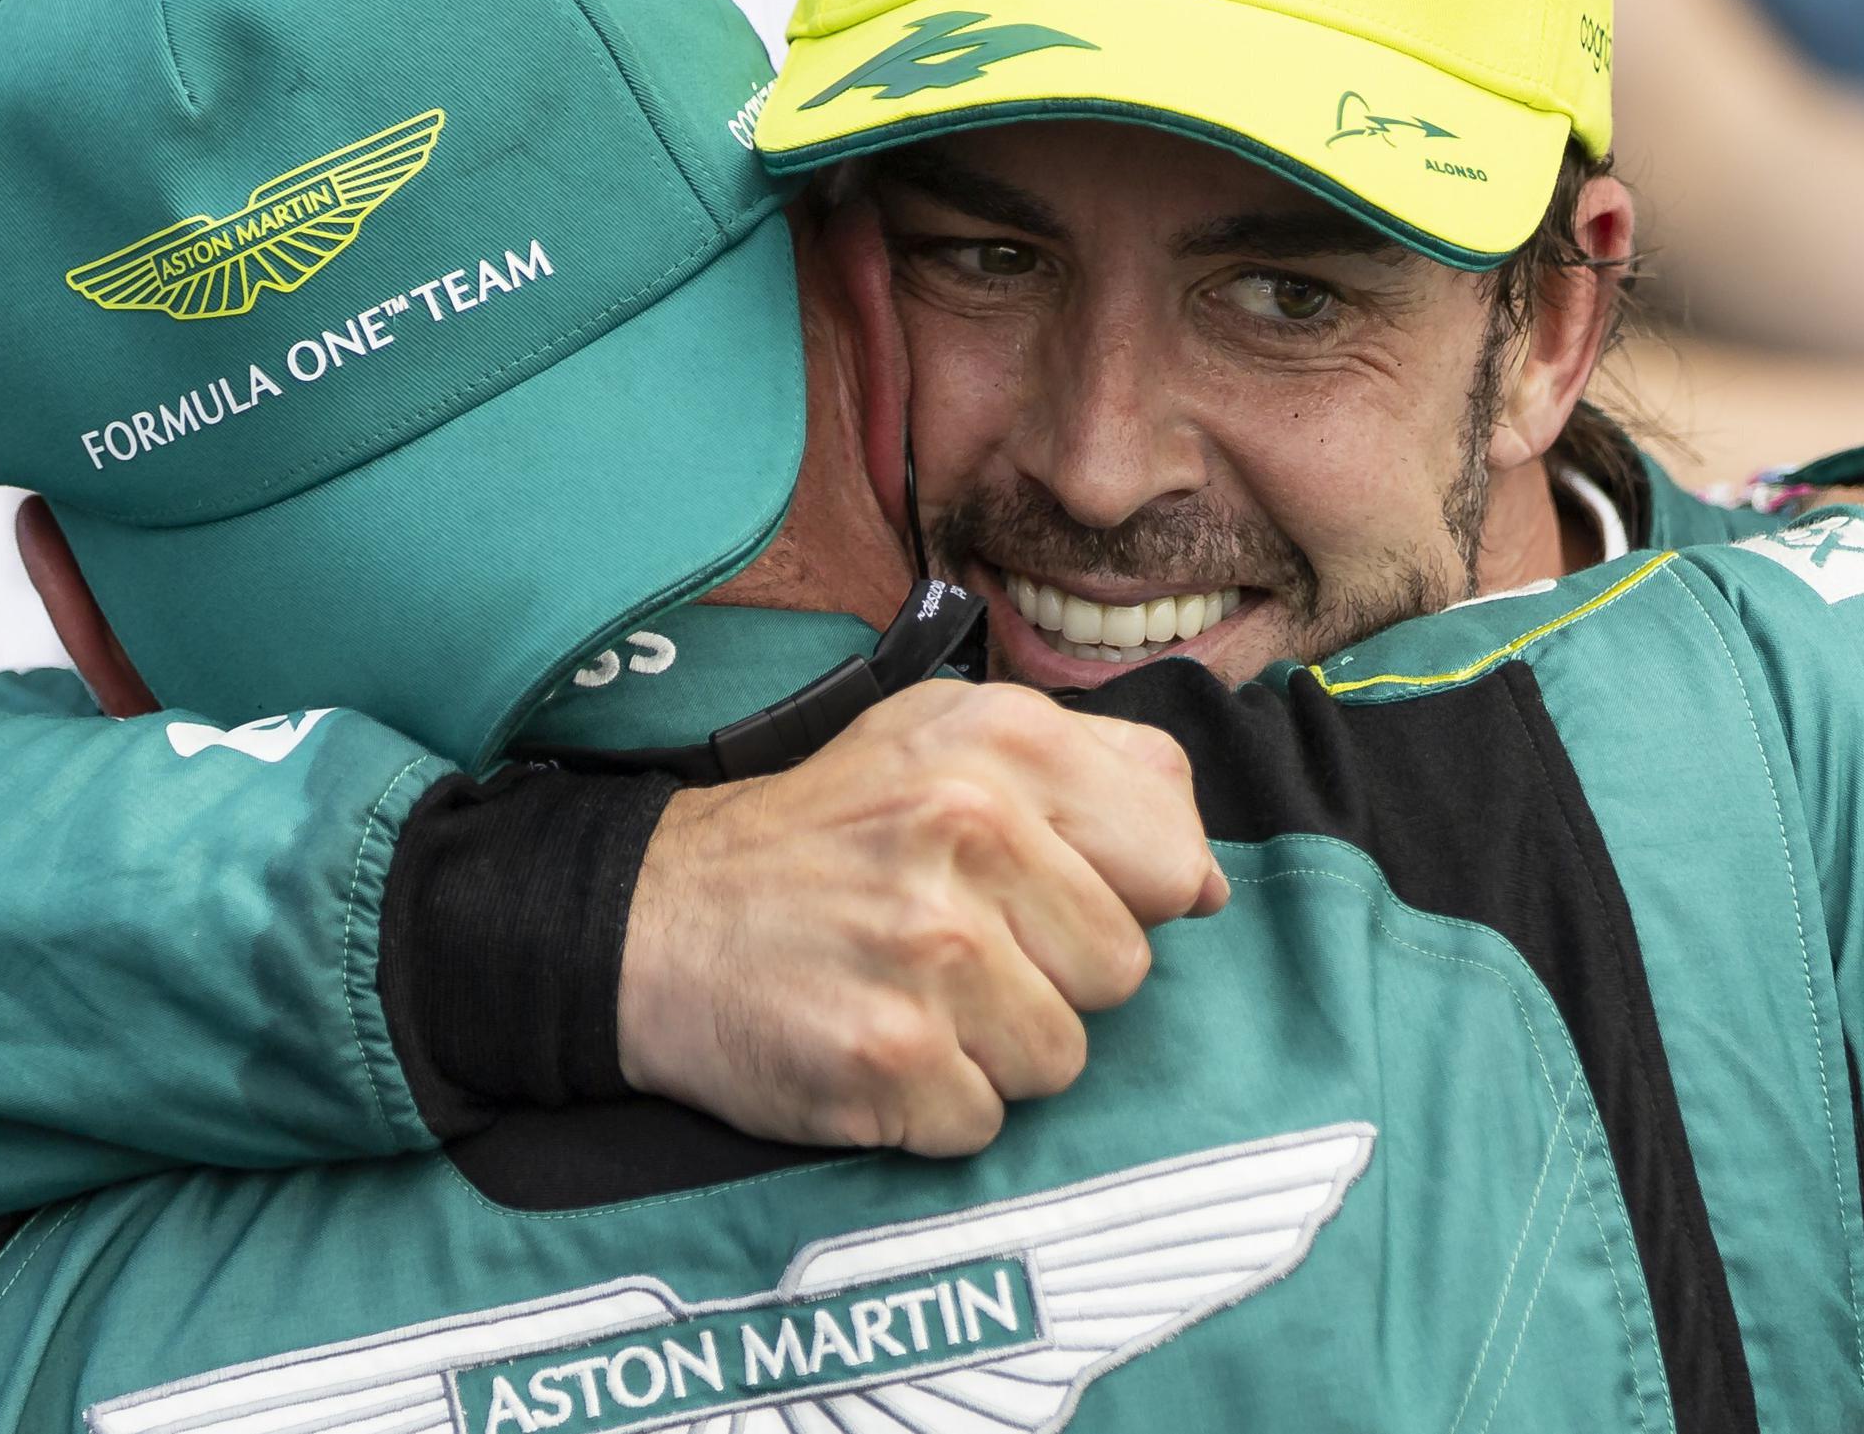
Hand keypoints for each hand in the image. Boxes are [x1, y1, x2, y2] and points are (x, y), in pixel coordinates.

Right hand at [616, 680, 1223, 1156]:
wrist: (654, 917)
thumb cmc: (826, 833)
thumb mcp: (952, 742)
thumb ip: (1104, 779)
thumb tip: (1209, 886)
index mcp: (1004, 742)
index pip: (1172, 859)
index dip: (1120, 894)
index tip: (1043, 894)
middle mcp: (970, 831)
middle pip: (1123, 970)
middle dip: (1052, 977)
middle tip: (953, 945)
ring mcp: (929, 949)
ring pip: (1063, 1058)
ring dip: (994, 1049)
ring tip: (911, 994)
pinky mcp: (888, 1055)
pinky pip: (985, 1122)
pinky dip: (932, 1105)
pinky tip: (874, 1044)